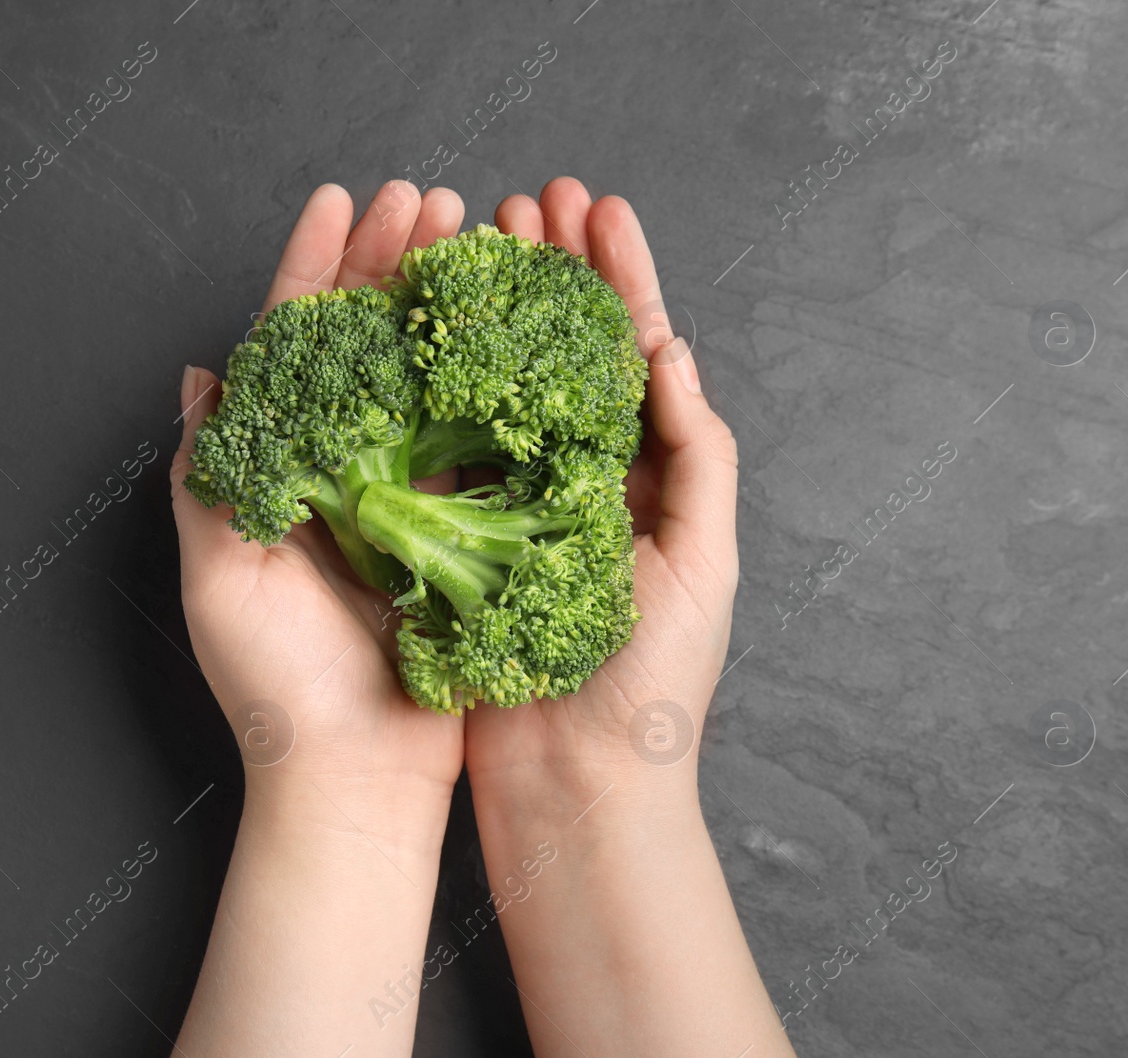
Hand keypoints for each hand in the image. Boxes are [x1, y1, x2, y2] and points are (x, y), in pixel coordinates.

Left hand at [169, 180, 468, 838]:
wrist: (357, 782)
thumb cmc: (276, 692)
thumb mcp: (221, 579)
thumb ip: (207, 478)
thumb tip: (198, 377)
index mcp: (275, 473)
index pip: (290, 350)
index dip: (310, 270)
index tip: (336, 200)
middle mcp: (338, 473)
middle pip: (363, 347)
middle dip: (388, 266)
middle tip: (425, 198)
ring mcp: (402, 499)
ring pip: (423, 379)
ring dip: (443, 307)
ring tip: (470, 237)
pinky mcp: (458, 533)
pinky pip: (472, 443)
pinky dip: (487, 384)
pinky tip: (509, 331)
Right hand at [463, 176, 740, 799]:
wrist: (577, 787)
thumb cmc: (654, 685)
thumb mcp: (704, 562)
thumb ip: (696, 455)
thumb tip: (671, 349)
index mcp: (650, 477)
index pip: (636, 354)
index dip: (618, 277)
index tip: (594, 209)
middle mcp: (583, 479)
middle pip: (565, 353)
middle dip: (550, 273)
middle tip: (522, 199)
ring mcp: (517, 504)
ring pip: (503, 386)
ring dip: (492, 310)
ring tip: (473, 240)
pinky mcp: (460, 538)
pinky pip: (448, 447)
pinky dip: (438, 386)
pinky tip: (423, 333)